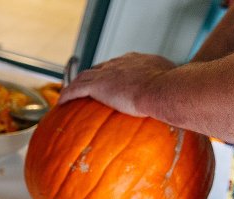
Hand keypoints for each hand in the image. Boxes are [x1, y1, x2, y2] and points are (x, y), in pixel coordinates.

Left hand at [59, 52, 175, 116]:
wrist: (163, 90)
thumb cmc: (172, 90)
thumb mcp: (171, 85)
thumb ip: (166, 90)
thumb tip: (171, 103)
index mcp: (137, 61)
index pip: (119, 65)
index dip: (111, 73)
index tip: (109, 81)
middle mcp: (120, 63)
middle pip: (100, 68)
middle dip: (92, 77)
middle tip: (86, 88)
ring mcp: (107, 73)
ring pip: (84, 76)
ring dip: (76, 85)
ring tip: (69, 95)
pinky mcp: (98, 85)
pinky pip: (75, 89)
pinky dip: (67, 95)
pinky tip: (61, 103)